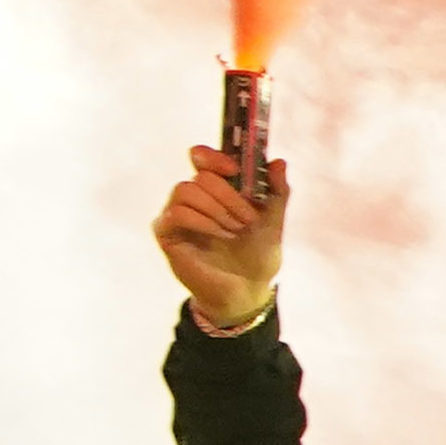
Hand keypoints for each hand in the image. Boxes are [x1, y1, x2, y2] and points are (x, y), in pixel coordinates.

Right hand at [153, 147, 284, 329]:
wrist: (248, 288)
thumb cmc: (257, 253)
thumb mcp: (273, 220)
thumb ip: (277, 191)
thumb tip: (279, 162)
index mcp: (215, 188)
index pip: (201, 156)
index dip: (214, 156)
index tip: (234, 169)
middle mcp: (192, 196)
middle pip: (200, 175)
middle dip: (229, 195)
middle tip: (247, 218)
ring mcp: (176, 213)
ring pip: (186, 189)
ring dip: (217, 209)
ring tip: (235, 230)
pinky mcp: (166, 232)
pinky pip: (176, 213)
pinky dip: (203, 221)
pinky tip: (221, 235)